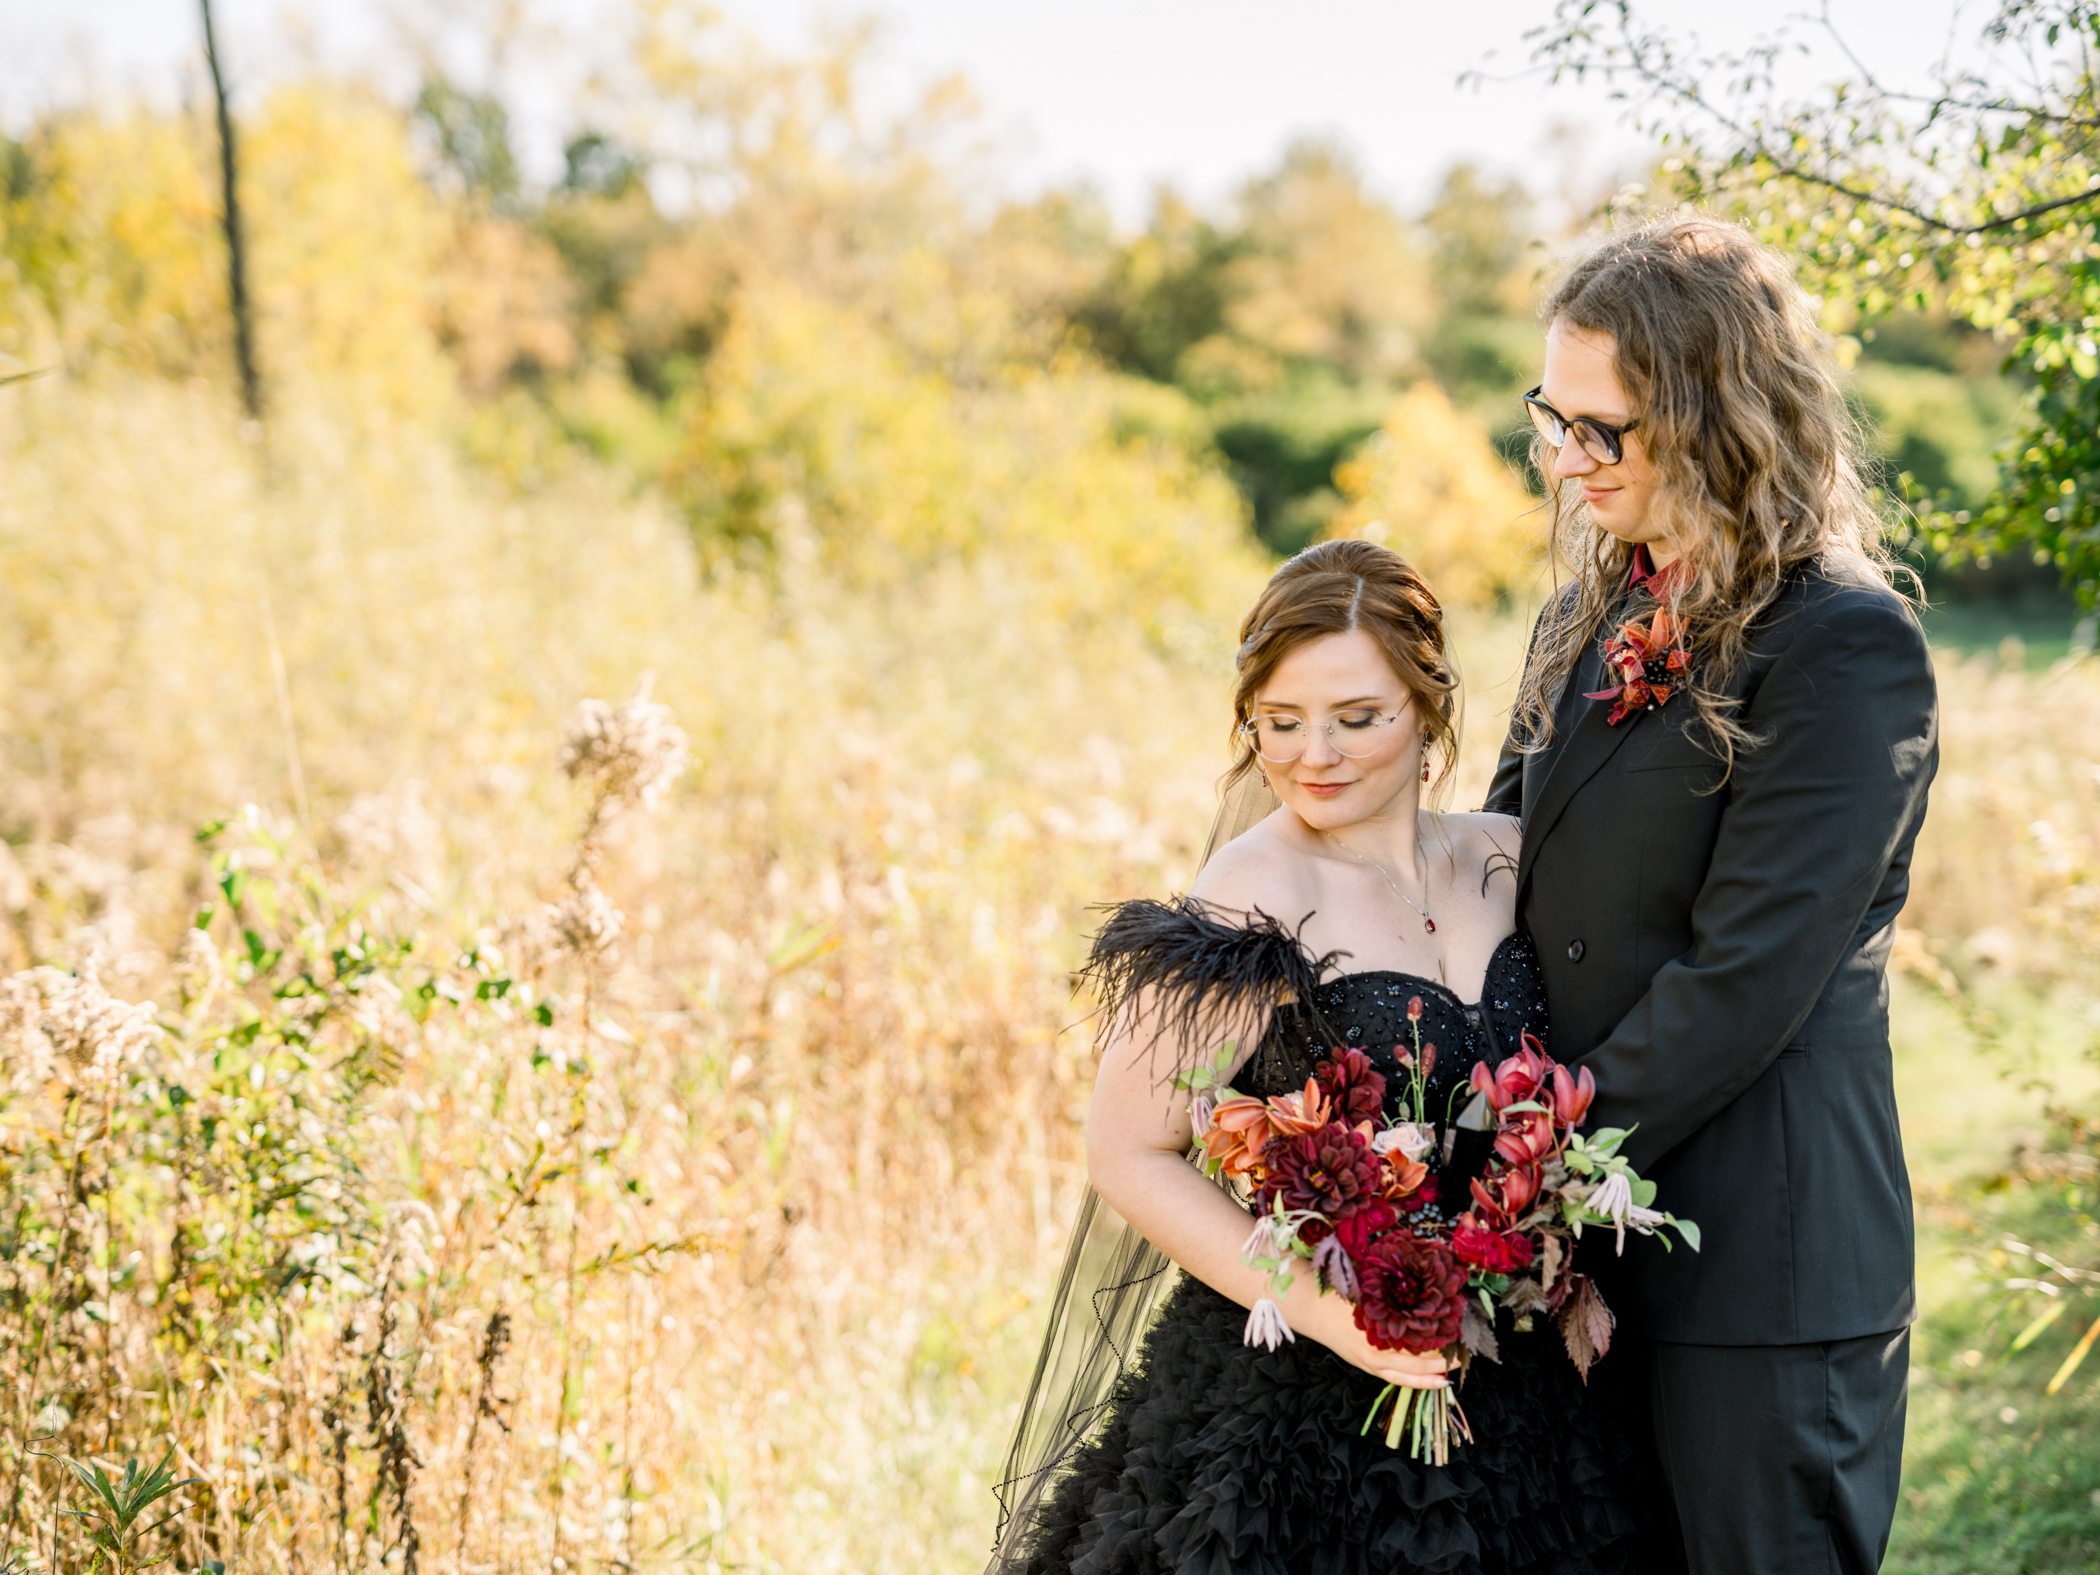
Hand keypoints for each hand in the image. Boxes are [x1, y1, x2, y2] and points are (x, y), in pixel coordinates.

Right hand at [1300, 1295, 1451, 1389]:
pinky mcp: (1368, 1366)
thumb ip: (1394, 1291)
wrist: (1311, 1307)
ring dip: (1433, 1373)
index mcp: (1379, 1329)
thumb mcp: (1369, 1287)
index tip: (1458, 1328)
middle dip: (1442, 1357)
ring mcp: (1372, 1362)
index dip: (1440, 1336)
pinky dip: (1417, 1382)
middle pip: (1418, 1360)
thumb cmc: (1341, 1291)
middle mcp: (1376, 1351)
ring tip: (1453, 1370)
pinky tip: (1435, 1381)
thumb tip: (1422, 1283)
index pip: (1418, 1339)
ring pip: (1409, 1375)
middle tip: (1463, 1351)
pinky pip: (1397, 1379)